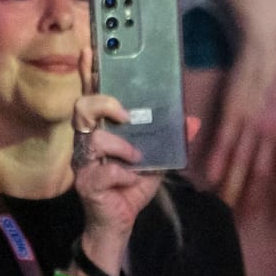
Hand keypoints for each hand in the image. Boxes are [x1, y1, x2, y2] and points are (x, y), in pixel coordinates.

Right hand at [70, 58, 202, 270]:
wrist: (118, 224)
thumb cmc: (130, 189)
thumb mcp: (157, 161)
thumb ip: (171, 140)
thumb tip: (193, 122)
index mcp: (103, 130)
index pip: (92, 95)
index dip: (88, 72)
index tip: (90, 50)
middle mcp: (88, 141)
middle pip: (82, 106)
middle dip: (104, 103)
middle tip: (126, 115)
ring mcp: (84, 161)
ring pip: (94, 138)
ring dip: (121, 147)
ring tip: (136, 159)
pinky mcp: (86, 183)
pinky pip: (104, 171)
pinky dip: (123, 174)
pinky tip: (130, 180)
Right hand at [200, 33, 275, 206]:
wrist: (271, 45)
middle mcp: (273, 134)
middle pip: (263, 176)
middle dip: (253, 202)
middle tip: (244, 223)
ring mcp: (253, 125)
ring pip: (243, 164)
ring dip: (232, 188)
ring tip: (223, 209)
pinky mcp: (235, 113)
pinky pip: (225, 143)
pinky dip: (217, 161)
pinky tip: (209, 178)